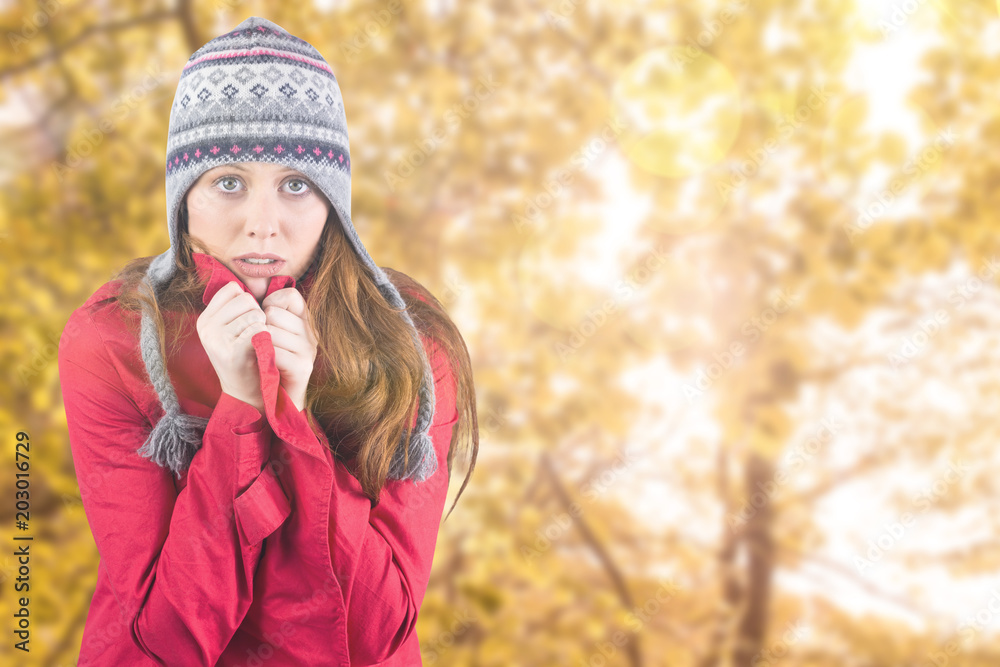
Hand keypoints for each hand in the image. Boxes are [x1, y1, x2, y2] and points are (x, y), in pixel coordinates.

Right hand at [197, 282, 265, 411]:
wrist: (246, 393)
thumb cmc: (246, 356)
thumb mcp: (233, 329)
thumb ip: (236, 307)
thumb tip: (250, 283)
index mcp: (205, 319)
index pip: (233, 290)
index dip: (248, 303)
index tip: (247, 322)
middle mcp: (206, 328)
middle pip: (246, 299)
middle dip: (257, 314)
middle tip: (254, 336)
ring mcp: (216, 340)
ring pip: (254, 314)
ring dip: (263, 327)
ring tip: (256, 345)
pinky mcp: (231, 352)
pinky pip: (258, 330)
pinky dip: (265, 339)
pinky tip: (259, 351)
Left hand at [261, 288, 317, 411]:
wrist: (268, 400)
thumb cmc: (261, 362)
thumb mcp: (265, 332)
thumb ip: (264, 311)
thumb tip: (246, 290)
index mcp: (304, 320)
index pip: (290, 295)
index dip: (270, 303)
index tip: (263, 320)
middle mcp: (310, 332)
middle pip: (275, 313)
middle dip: (260, 326)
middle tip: (261, 344)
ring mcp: (309, 350)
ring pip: (272, 332)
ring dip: (260, 344)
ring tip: (263, 356)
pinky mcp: (304, 367)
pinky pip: (276, 353)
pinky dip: (265, 359)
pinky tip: (266, 366)